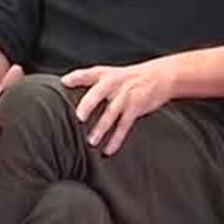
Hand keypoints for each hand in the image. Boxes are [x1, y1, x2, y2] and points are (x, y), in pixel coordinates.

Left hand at [60, 57, 179, 155]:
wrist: (159, 76)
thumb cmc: (128, 78)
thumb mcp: (109, 73)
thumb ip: (88, 79)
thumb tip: (64, 86)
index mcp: (104, 75)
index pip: (87, 74)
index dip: (75, 77)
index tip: (64, 82)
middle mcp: (113, 84)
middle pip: (98, 94)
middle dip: (88, 105)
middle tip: (79, 117)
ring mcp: (124, 97)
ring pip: (111, 114)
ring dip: (101, 129)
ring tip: (91, 142)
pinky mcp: (135, 109)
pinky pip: (124, 126)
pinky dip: (116, 140)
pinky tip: (108, 150)